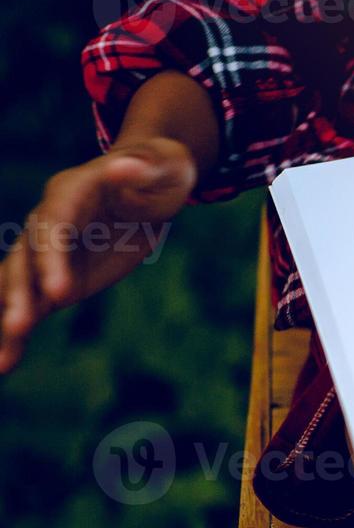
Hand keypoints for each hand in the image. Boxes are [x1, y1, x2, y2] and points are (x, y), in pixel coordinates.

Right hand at [0, 137, 196, 373]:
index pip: (53, 227)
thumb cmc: (160, 171)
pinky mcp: (59, 278)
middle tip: (18, 326)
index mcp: (69, 192)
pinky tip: (5, 362)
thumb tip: (123, 166)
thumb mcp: (164, 165)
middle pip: (26, 260)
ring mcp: (49, 254)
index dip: (52, 258)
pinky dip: (17, 333)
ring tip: (3, 359)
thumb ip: (143, 168)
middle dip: (20, 293)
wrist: (153, 185)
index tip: (60, 292)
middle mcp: (48, 223)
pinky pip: (35, 305)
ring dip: (10, 319)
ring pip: (19, 287)